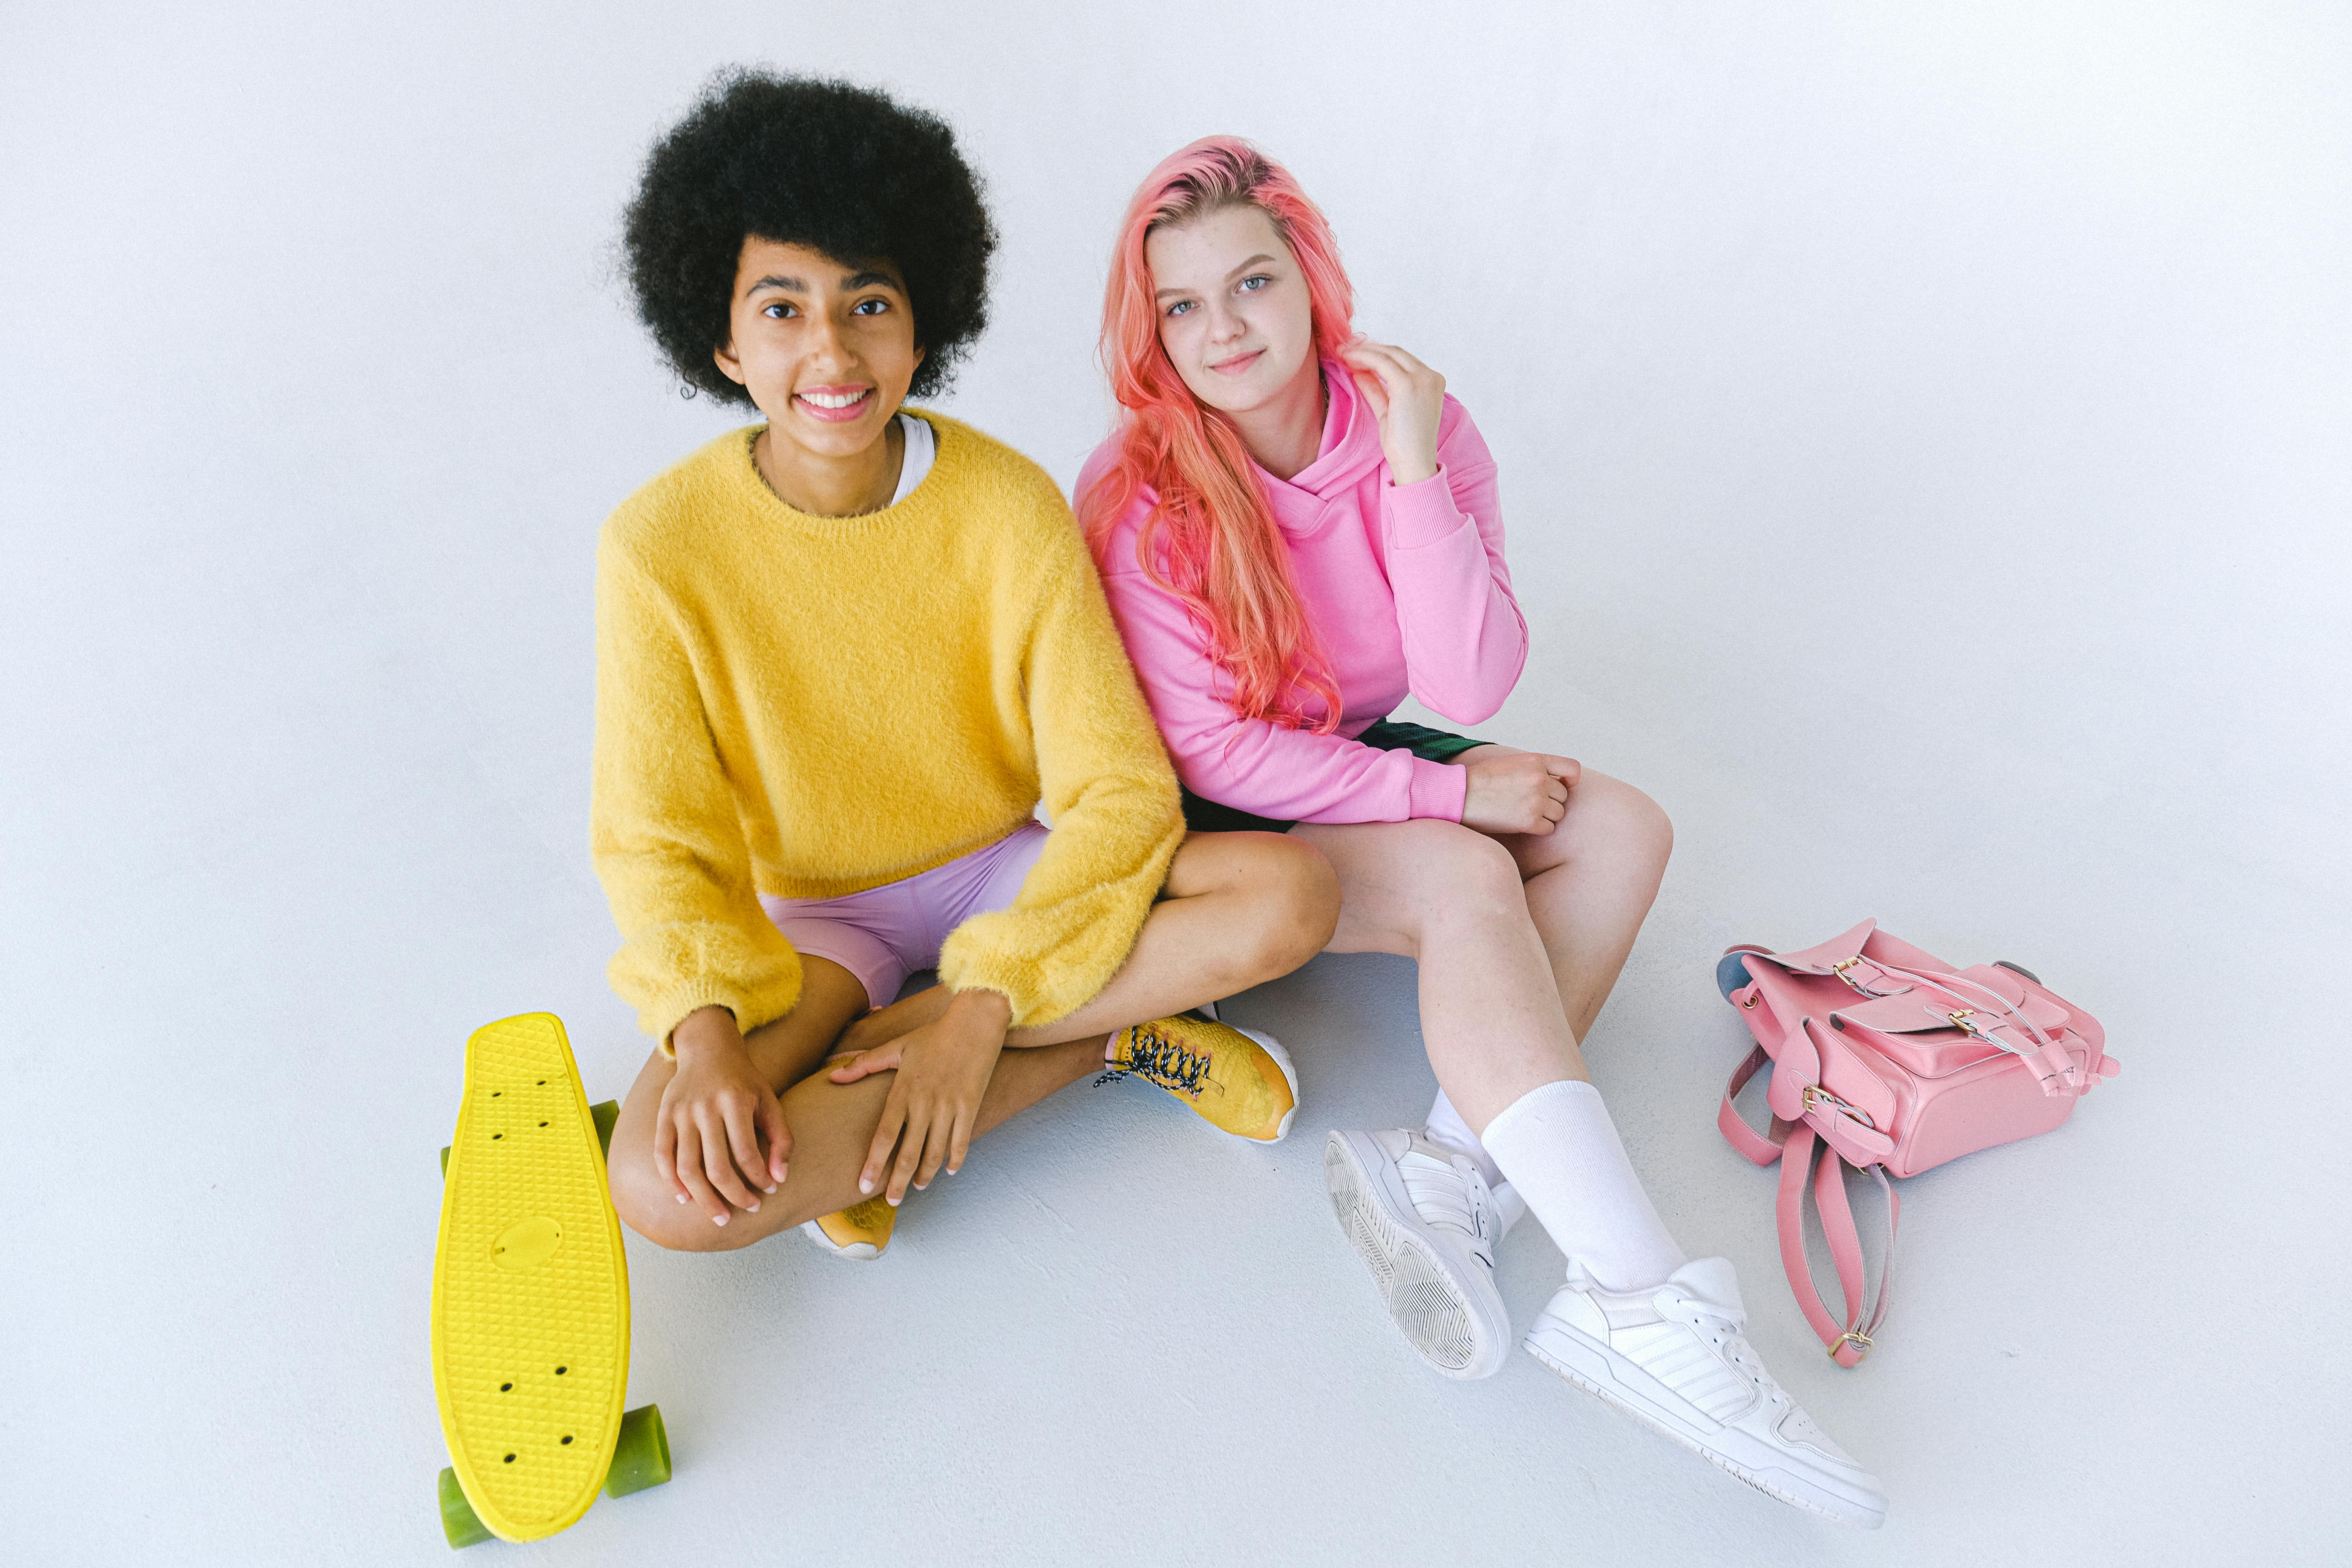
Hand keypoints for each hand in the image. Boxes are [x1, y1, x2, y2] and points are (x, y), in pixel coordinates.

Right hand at [658, 1006, 790, 1228]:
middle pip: (716, 1167)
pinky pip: (662, 1155)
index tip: (768, 1191)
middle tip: (747, 1211)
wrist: (708, 1049)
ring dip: (703, 1199)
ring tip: (719, 1216)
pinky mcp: (663, 1116)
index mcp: (735, 1101)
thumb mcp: (770, 1101)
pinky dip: (671, 1181)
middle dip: (734, 1196)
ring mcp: (680, 1112)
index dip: (758, 1178)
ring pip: (687, 1168)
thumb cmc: (744, 1081)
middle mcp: (704, 1107)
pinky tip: (685, 1198)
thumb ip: (781, 1138)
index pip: (746, 1153)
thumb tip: (779, 1179)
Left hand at [829, 988, 1010, 1204]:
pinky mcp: (970, 1106)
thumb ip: (864, 1064)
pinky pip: (961, 1141)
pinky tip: (948, 1171)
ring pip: (935, 1152)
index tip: (864, 1186)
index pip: (884, 1136)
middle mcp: (925, 1103)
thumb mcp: (896, 1046)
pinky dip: (955, 1160)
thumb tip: (833, 1077)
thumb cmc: (932, 1035)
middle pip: (909, 1153)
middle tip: (890, 1202)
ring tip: (916, 1187)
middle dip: (897, 1182)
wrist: (974, 1022)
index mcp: (903, 1091)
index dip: (874, 1164)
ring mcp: (950, 1107)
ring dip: (925, 1174)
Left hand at [1337, 341, 1444, 484]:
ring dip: (1363, 350)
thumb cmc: (1403, 445)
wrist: (1414, 464)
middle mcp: (1430, 377)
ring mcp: (1422, 379)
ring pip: (1388, 353)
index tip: (1356, 353)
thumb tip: (1359, 372)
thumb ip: (1376, 389)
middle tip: (1344, 348)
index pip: (1402, 359)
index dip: (1377, 353)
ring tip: (1342, 351)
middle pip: (1396, 352)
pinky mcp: (1408, 384)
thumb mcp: (1387, 411)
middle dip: (1369, 347)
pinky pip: (1381, 362)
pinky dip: (1363, 358)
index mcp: (1432, 382)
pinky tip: (1348, 359)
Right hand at [1460, 750, 1581, 836]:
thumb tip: (1557, 781)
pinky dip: (1538, 828)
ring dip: (1545, 815)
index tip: (1564, 785)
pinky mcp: (1529, 821)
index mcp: (1536, 761)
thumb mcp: (1512, 762)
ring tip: (1523, 811)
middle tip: (1528, 801)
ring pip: (1558, 813)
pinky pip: (1549, 828)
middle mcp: (1539, 779)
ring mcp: (1536, 801)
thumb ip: (1535, 767)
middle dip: (1550, 800)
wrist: (1461, 794)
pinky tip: (1521, 823)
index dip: (1571, 780)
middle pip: (1563, 795)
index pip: (1572, 769)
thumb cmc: (1482, 779)